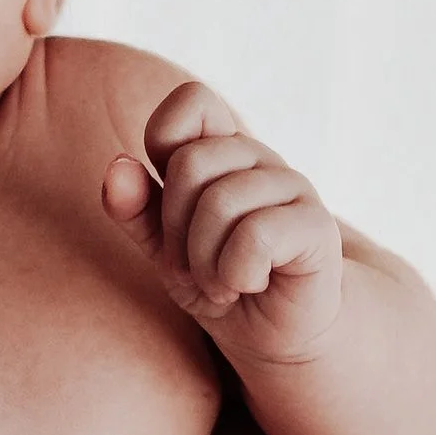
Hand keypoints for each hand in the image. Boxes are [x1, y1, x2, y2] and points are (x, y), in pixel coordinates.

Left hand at [103, 79, 341, 366]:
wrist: (273, 334)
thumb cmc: (219, 279)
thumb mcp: (163, 248)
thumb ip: (135, 208)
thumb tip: (117, 166)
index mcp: (221, 149)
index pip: (191, 100)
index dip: (164, 143)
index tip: (170, 203)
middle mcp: (259, 158)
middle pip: (191, 163)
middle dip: (176, 231)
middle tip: (194, 266)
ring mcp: (293, 187)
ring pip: (220, 203)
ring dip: (205, 263)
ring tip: (221, 283)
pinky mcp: (318, 226)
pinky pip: (256, 236)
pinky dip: (236, 274)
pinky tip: (248, 284)